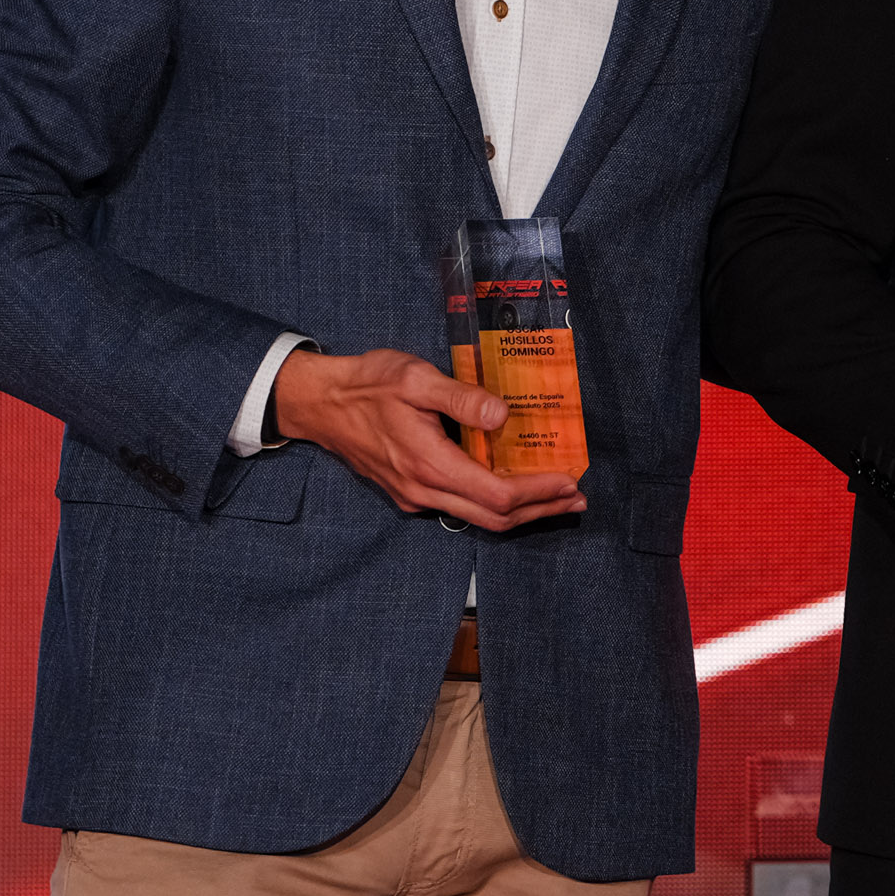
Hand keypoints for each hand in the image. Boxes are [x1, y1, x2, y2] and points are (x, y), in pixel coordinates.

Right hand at [273, 347, 582, 531]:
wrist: (318, 403)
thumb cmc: (366, 385)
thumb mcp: (415, 378)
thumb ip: (461, 397)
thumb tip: (502, 415)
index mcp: (429, 464)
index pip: (496, 494)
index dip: (537, 493)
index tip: (568, 481)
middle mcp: (423, 490)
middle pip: (493, 518)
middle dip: (540, 510)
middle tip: (576, 499)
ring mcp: (415, 496)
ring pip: (477, 517)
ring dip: (520, 510)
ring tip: (555, 498)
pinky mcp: (409, 492)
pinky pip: (460, 507)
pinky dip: (494, 501)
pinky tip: (513, 484)